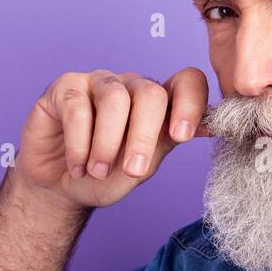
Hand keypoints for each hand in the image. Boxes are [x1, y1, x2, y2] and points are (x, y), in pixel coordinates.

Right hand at [14, 67, 209, 210]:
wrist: (61, 189)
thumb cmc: (106, 177)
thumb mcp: (141, 168)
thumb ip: (168, 144)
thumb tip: (210, 126)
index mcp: (160, 103)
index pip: (187, 81)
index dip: (191, 102)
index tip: (183, 136)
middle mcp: (132, 87)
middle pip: (150, 92)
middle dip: (144, 136)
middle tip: (133, 170)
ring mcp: (99, 83)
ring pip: (114, 98)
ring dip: (107, 142)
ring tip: (97, 171)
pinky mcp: (66, 87)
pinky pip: (77, 108)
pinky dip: (79, 143)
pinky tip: (77, 165)